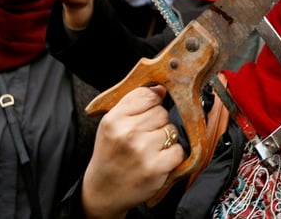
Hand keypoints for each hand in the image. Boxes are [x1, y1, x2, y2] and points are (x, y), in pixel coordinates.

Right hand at [81, 86, 183, 217]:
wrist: (102, 191)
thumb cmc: (110, 155)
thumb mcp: (111, 125)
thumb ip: (133, 104)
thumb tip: (161, 89)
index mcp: (114, 119)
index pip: (148, 95)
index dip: (152, 103)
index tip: (147, 113)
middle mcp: (127, 133)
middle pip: (162, 112)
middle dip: (158, 122)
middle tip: (145, 136)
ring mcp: (142, 151)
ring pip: (171, 129)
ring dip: (166, 138)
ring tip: (150, 149)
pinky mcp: (156, 168)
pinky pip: (178, 150)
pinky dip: (172, 155)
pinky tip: (158, 160)